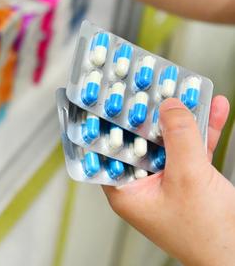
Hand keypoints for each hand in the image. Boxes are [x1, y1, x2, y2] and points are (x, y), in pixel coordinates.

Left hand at [103, 97, 234, 265]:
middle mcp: (141, 184)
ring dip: (178, 114)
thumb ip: (178, 138)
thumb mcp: (188, 177)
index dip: (104, 119)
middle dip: (146, 110)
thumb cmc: (207, 236)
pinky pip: (192, 147)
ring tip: (181, 84)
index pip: (105, 148)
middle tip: (144, 81)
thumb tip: (168, 105)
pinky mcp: (190, 180)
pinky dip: (203, 128)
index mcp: (125, 190)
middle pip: (138, 138)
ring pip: (167, 139)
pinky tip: (214, 105)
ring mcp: (166, 180)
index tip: (103, 94)